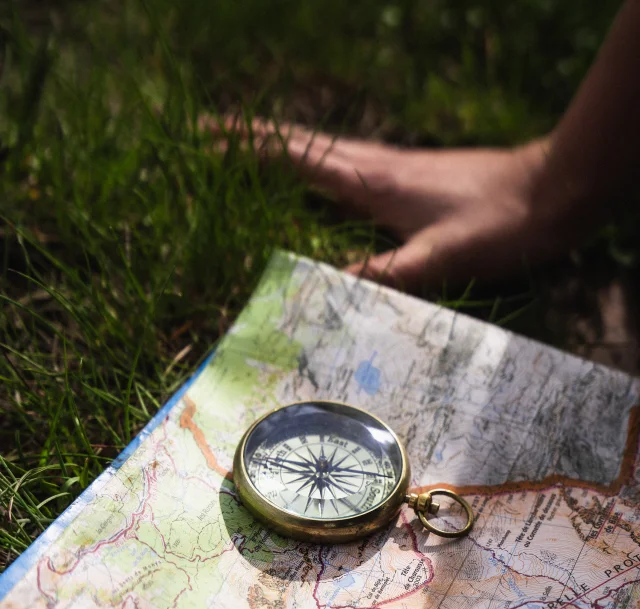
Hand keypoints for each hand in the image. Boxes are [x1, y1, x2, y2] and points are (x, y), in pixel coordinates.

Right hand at [203, 117, 574, 291]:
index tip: (200, 139)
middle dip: (248, 141)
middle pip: (297, 145)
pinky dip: (311, 169)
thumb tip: (324, 294)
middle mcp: (374, 166)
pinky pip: (342, 168)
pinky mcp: (406, 178)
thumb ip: (385, 276)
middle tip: (204, 140)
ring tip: (241, 156)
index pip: (293, 154)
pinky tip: (312, 184)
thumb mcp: (440, 259)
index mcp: (371, 179)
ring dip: (277, 152)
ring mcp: (389, 169)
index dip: (244, 147)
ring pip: (319, 153)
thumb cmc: (498, 223)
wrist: (549, 191)